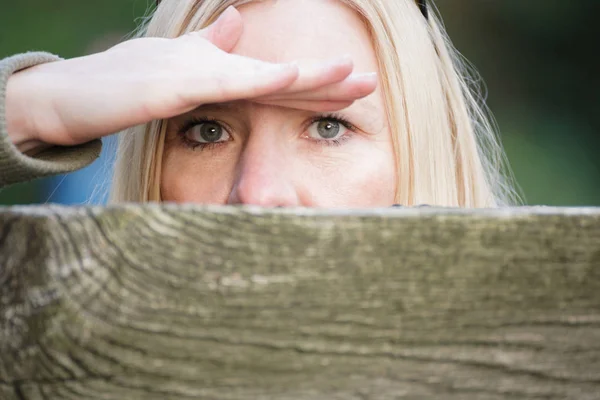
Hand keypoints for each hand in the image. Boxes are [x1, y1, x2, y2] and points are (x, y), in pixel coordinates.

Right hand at [6, 6, 376, 150]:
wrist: (70, 95)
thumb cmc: (123, 83)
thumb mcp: (177, 69)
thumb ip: (211, 51)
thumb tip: (240, 25)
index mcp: (219, 71)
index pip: (278, 80)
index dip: (317, 84)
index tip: (355, 90)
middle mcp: (213, 67)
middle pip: (280, 74)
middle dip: (326, 80)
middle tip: (370, 80)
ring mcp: (192, 72)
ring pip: (258, 72)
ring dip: (304, 74)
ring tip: (347, 73)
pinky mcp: (169, 85)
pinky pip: (219, 83)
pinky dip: (254, 81)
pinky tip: (285, 79)